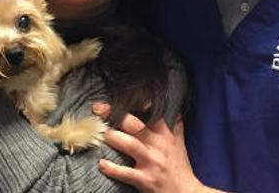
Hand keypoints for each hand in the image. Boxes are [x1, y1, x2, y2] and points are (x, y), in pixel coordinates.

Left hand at [93, 103, 215, 192]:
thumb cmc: (180, 169)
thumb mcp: (179, 145)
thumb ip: (175, 126)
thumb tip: (174, 110)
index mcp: (165, 136)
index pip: (152, 114)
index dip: (136, 104)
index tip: (120, 98)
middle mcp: (159, 147)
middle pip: (136, 125)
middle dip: (116, 115)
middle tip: (98, 109)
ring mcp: (152, 163)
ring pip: (130, 145)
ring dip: (112, 137)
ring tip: (98, 132)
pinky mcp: (146, 180)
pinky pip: (126, 173)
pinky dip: (112, 168)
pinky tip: (101, 163)